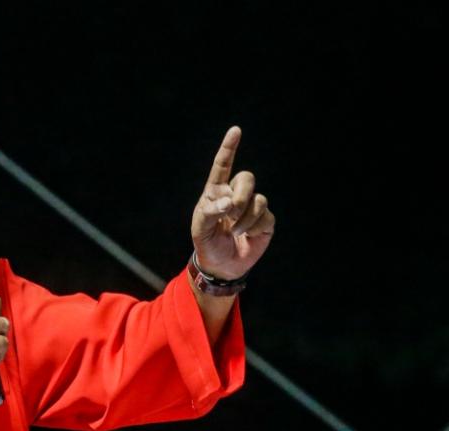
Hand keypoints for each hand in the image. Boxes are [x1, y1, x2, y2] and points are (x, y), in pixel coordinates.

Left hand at [191, 126, 274, 279]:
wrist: (221, 265)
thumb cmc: (207, 242)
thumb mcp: (200, 229)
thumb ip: (210, 212)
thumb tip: (229, 202)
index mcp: (216, 191)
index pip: (223, 166)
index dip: (229, 148)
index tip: (235, 131)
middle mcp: (235, 194)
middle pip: (247, 179)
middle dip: (240, 197)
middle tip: (229, 214)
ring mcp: (252, 206)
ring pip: (258, 199)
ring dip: (245, 218)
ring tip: (234, 230)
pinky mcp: (265, 220)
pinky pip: (265, 216)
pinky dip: (254, 228)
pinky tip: (247, 235)